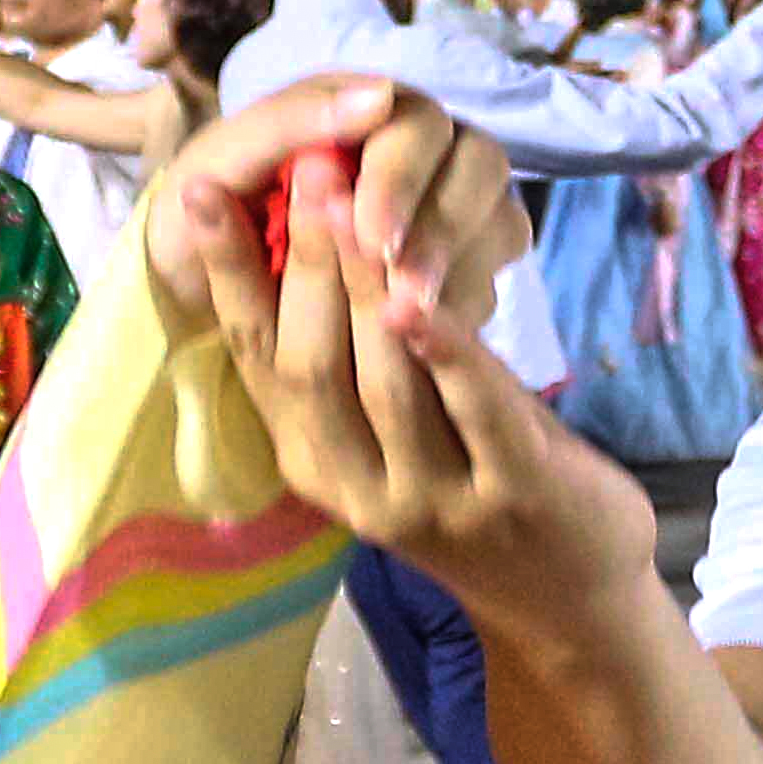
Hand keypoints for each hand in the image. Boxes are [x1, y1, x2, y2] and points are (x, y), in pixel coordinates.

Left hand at [149, 72, 511, 340]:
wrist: (182, 286)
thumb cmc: (196, 212)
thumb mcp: (219, 161)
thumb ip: (292, 121)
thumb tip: (380, 94)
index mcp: (366, 110)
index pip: (417, 126)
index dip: (402, 180)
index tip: (373, 238)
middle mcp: (418, 150)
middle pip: (479, 167)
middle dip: (443, 227)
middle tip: (403, 288)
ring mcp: (444, 209)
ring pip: (498, 223)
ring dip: (460, 270)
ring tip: (411, 318)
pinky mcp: (453, 271)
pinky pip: (488, 283)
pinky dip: (463, 310)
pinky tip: (425, 339)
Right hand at [178, 77, 652, 608]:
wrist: (569, 597)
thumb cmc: (472, 482)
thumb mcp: (393, 431)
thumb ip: (350, 357)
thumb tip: (309, 232)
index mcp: (315, 463)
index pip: (254, 357)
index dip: (226, 275)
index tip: (193, 192)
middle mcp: (360, 490)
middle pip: (310, 363)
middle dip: (302, 259)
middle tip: (301, 166)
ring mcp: (436, 499)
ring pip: (382, 380)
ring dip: (364, 285)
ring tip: (354, 198)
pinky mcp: (514, 494)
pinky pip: (473, 411)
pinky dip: (447, 351)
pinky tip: (423, 298)